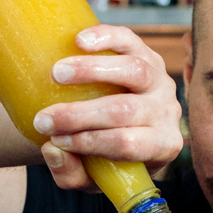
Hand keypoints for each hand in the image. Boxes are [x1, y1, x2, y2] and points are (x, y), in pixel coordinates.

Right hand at [29, 25, 183, 190]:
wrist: (117, 125)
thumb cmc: (105, 156)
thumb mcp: (91, 176)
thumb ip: (71, 174)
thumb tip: (53, 150)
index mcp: (161, 146)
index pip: (129, 144)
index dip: (91, 142)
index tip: (54, 140)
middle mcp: (167, 112)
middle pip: (127, 110)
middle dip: (81, 114)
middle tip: (44, 117)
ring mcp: (161, 80)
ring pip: (134, 70)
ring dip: (91, 71)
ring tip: (56, 73)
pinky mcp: (147, 54)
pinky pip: (130, 41)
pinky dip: (106, 36)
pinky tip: (79, 40)